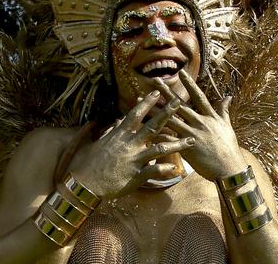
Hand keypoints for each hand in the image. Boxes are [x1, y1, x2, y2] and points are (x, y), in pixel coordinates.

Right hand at [68, 91, 193, 198]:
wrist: (85, 184)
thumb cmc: (88, 164)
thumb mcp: (98, 143)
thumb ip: (110, 132)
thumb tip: (117, 122)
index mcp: (119, 135)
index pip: (135, 115)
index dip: (147, 103)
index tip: (157, 93)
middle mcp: (129, 144)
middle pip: (152, 126)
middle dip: (167, 113)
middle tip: (179, 103)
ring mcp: (134, 160)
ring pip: (160, 149)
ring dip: (177, 144)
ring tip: (191, 140)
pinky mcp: (136, 176)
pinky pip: (155, 171)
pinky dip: (165, 170)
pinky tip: (177, 169)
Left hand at [154, 70, 246, 180]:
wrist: (229, 169)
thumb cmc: (229, 148)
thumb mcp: (227, 126)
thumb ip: (224, 110)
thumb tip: (228, 96)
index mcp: (209, 116)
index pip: (198, 96)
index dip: (190, 84)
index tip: (181, 73)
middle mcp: (199, 123)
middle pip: (179, 105)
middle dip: (166, 92)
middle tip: (154, 81)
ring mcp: (192, 135)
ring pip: (170, 120)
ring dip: (154, 111)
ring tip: (142, 103)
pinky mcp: (186, 149)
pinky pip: (168, 140)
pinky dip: (157, 135)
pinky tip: (145, 131)